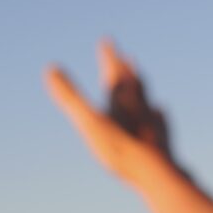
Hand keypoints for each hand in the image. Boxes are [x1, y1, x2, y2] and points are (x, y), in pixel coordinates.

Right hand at [44, 39, 173, 184]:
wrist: (156, 172)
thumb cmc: (120, 148)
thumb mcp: (89, 121)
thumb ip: (70, 96)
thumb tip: (49, 68)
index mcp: (122, 101)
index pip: (115, 72)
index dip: (109, 56)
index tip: (107, 40)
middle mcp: (141, 108)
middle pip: (134, 83)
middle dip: (127, 70)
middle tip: (126, 57)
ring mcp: (153, 123)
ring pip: (148, 99)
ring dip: (142, 89)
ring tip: (141, 81)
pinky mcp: (163, 141)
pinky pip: (161, 122)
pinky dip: (158, 113)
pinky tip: (161, 113)